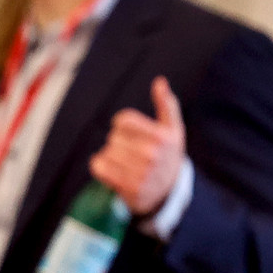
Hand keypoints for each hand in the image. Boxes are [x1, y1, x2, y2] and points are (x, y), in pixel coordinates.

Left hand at [91, 75, 185, 214]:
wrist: (169, 191)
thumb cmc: (168, 154)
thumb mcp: (173, 129)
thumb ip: (166, 104)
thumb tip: (160, 81)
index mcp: (161, 136)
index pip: (122, 120)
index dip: (122, 125)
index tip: (131, 133)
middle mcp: (152, 154)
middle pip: (113, 136)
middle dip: (118, 141)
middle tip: (131, 151)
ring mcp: (141, 172)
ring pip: (106, 151)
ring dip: (110, 155)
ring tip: (124, 162)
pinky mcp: (129, 187)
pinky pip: (98, 166)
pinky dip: (100, 166)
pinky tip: (113, 170)